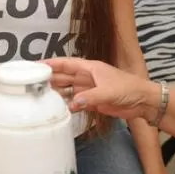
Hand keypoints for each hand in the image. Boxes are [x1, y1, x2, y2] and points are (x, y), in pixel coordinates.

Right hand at [44, 57, 158, 121]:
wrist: (143, 102)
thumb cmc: (129, 89)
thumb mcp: (109, 91)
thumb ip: (90, 97)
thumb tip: (72, 104)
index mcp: (90, 68)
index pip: (66, 64)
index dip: (51, 64)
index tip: (36, 66)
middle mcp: (87, 78)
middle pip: (64, 77)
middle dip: (49, 79)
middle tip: (32, 84)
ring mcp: (89, 90)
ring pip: (68, 90)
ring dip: (57, 93)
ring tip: (40, 97)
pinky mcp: (93, 102)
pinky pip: (76, 103)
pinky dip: (67, 106)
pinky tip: (57, 109)